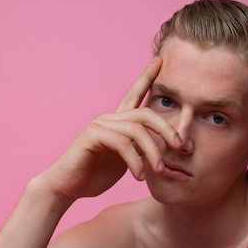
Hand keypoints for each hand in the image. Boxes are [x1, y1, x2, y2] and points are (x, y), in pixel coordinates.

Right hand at [46, 57, 182, 201]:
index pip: (134, 94)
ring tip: (159, 171)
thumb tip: (162, 149)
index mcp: (117, 123)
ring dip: (153, 152)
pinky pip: (122, 143)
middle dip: (166, 129)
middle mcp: (108, 118)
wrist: (67, 187)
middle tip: (180, 147)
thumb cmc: (93, 176)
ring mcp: (99, 125)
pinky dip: (134, 160)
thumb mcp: (125, 163)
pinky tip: (138, 176)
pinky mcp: (92, 136)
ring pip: (137, 130)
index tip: (160, 61)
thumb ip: (140, 151)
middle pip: (145, 113)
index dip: (147, 77)